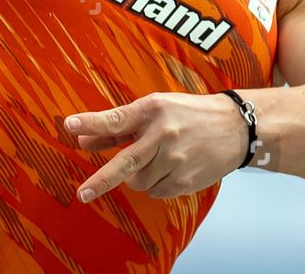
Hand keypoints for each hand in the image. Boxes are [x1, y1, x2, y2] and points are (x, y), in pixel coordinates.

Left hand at [65, 91, 248, 202]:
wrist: (235, 127)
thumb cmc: (190, 114)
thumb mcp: (156, 109)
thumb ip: (120, 126)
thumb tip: (83, 141)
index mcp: (154, 109)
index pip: (117, 119)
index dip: (91, 122)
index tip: (69, 125)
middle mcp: (163, 134)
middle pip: (125, 162)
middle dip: (101, 180)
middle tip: (83, 194)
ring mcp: (175, 159)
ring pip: (138, 181)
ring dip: (137, 175)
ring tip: (156, 159)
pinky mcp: (185, 179)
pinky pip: (155, 191)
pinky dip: (155, 183)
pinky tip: (170, 168)